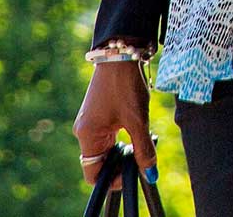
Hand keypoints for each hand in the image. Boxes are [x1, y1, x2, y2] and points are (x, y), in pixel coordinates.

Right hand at [71, 59, 155, 188]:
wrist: (121, 53)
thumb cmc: (126, 86)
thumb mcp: (138, 120)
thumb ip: (143, 149)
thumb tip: (149, 174)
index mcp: (88, 136)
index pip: (93, 173)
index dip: (113, 179)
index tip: (133, 172)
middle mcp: (84, 131)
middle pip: (100, 162)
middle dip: (121, 163)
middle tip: (142, 154)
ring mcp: (89, 121)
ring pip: (106, 148)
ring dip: (123, 149)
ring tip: (141, 137)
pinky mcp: (97, 113)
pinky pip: (107, 134)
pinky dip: (122, 136)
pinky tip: (137, 126)